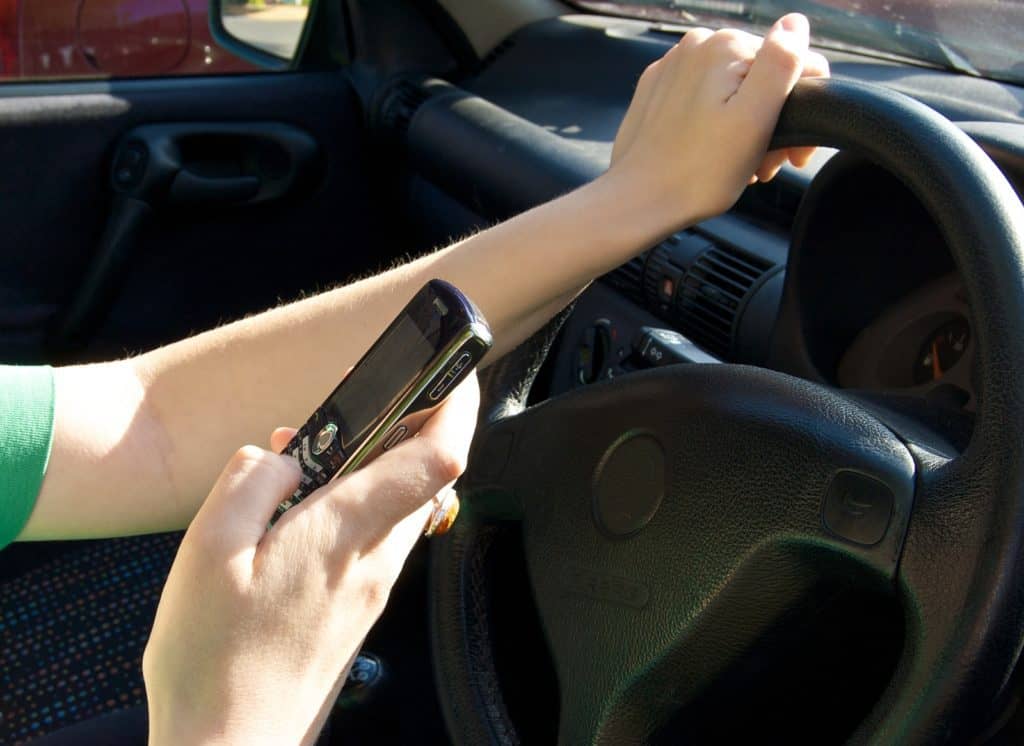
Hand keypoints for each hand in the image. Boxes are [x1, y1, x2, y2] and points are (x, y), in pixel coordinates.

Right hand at [143, 374, 479, 745]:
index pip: (436, 458)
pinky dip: (355, 506)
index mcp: (347, 533)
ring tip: (304, 465)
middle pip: (425, 476)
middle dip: (404, 428)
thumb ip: (252, 481)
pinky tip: (300, 515)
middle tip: (352, 410)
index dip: (456, 408)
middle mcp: (376, 559)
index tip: (454, 374)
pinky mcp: (359, 608)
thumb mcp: (207, 551)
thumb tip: (287, 455)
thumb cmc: (214, 662)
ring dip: (373, 468)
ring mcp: (372, 587)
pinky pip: (374, 537)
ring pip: (399, 506)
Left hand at [608, 13, 828, 228]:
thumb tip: (795, 24)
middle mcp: (695, 48)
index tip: (793, 155)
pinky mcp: (656, 94)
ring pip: (732, 91)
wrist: (637, 202)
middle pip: (760, 78)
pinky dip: (717, 126)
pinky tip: (714, 155)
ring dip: (747, 128)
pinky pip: (702, 102)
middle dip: (773, 122)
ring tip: (740, 166)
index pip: (792, 64)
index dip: (804, 110)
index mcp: (724, 46)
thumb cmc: (697, 173)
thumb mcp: (755, 119)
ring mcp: (672, 70)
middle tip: (765, 166)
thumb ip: (781, 64)